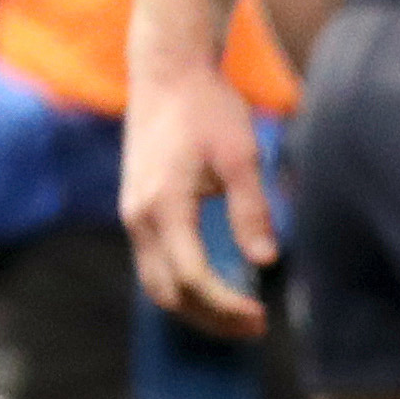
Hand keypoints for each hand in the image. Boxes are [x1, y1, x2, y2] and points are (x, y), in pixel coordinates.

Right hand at [121, 49, 276, 339]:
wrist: (167, 72)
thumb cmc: (207, 108)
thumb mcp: (240, 154)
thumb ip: (251, 209)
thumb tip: (267, 260)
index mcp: (163, 204)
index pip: (193, 278)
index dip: (228, 305)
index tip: (263, 315)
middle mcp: (139, 215)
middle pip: (167, 292)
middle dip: (210, 318)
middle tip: (255, 327)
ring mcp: (132, 212)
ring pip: (155, 282)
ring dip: (195, 307)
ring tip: (238, 315)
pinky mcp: (136, 207)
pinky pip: (153, 263)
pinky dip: (182, 286)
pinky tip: (215, 285)